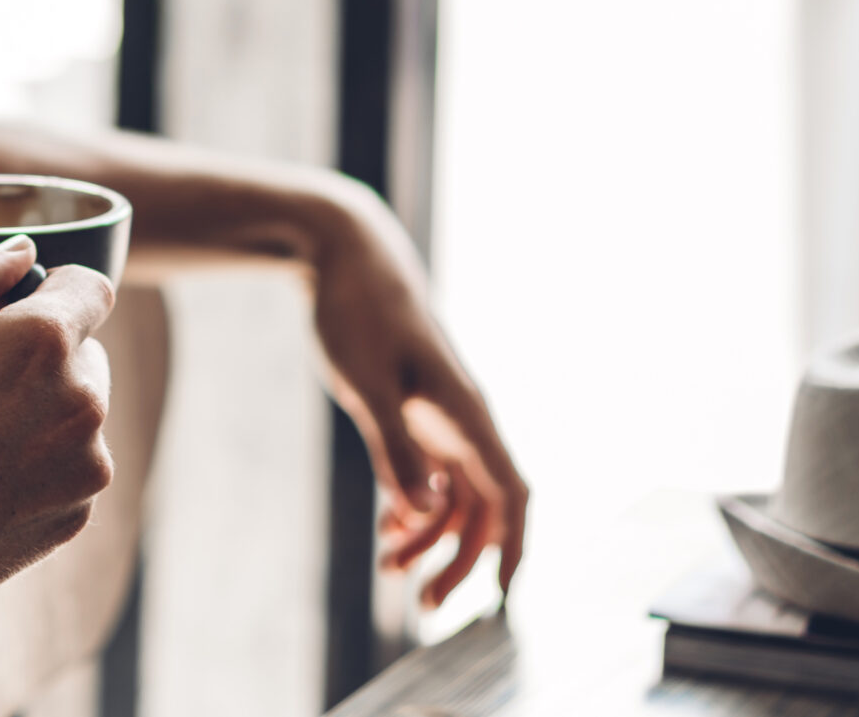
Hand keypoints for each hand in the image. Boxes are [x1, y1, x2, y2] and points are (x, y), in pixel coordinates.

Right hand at [0, 236, 115, 619]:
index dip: (49, 289)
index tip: (8, 312)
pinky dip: (37, 464)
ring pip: (76, 413)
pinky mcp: (75, 515)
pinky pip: (69, 467)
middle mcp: (83, 402)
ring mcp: (85, 465)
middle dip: (38, 356)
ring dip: (40, 411)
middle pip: (82, 352)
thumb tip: (20, 253)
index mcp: (44, 342)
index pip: (90, 287)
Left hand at [309, 193, 527, 607]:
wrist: (344, 252)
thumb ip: (396, 447)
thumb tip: (425, 511)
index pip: (510, 493)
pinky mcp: (417, 411)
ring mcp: (442, 415)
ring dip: (432, 537)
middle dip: (462, 560)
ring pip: (456, 495)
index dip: (514, 548)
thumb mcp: (368, 384)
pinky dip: (416, 506)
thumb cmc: (357, 310)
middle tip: (425, 606)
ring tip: (391, 571)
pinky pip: (433, 473)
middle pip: (484, 507)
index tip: (504, 598)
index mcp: (466, 411)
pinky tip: (391, 531)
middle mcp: (465, 418)